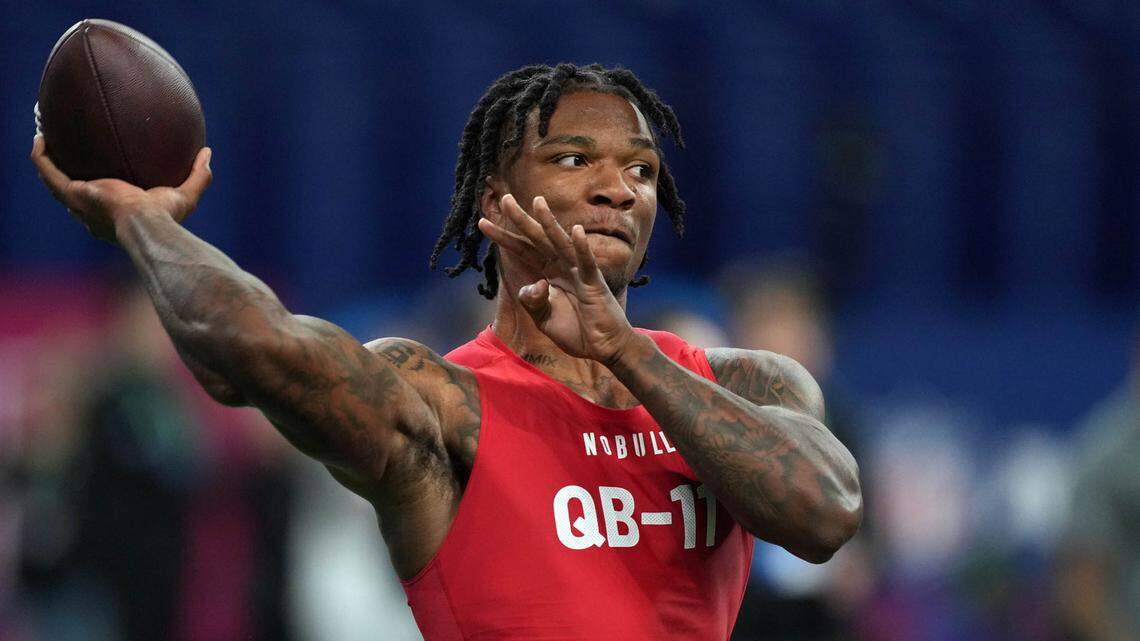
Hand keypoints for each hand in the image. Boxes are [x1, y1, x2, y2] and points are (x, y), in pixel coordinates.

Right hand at [30, 134, 211, 243]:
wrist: (146, 224)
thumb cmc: (166, 217)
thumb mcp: (186, 194)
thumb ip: (199, 175)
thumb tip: (207, 152)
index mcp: (114, 215)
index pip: (101, 203)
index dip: (95, 187)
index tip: (98, 169)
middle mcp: (91, 212)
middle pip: (72, 192)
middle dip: (66, 173)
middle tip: (65, 152)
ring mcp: (79, 203)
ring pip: (53, 182)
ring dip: (46, 161)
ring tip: (45, 140)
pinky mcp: (72, 193)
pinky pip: (47, 171)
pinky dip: (41, 156)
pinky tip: (41, 137)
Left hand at [477, 194, 636, 364]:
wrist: (605, 348)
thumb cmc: (578, 332)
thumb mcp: (545, 320)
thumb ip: (533, 302)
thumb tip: (532, 286)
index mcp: (550, 274)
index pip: (523, 251)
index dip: (504, 237)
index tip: (483, 222)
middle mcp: (562, 268)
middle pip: (537, 239)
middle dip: (521, 219)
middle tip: (504, 198)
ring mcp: (579, 273)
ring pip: (561, 243)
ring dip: (549, 223)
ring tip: (537, 202)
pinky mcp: (594, 284)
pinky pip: (586, 263)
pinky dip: (582, 247)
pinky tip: (575, 230)